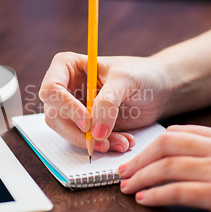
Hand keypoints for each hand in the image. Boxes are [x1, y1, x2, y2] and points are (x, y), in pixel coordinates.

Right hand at [39, 52, 172, 151]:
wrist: (160, 89)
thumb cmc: (142, 74)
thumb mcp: (126, 80)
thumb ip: (107, 102)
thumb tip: (94, 131)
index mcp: (66, 66)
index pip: (51, 89)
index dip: (65, 107)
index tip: (86, 121)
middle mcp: (65, 88)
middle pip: (54, 116)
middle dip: (78, 132)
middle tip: (102, 140)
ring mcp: (73, 108)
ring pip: (67, 132)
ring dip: (92, 142)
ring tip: (121, 142)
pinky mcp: (85, 125)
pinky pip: (84, 141)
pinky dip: (102, 145)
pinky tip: (122, 141)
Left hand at [119, 125, 210, 211]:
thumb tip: (184, 149)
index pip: (177, 133)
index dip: (150, 145)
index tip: (136, 156)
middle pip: (166, 145)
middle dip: (139, 158)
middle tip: (123, 171)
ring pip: (167, 166)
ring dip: (141, 177)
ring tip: (128, 187)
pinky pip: (180, 191)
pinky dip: (157, 195)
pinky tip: (145, 199)